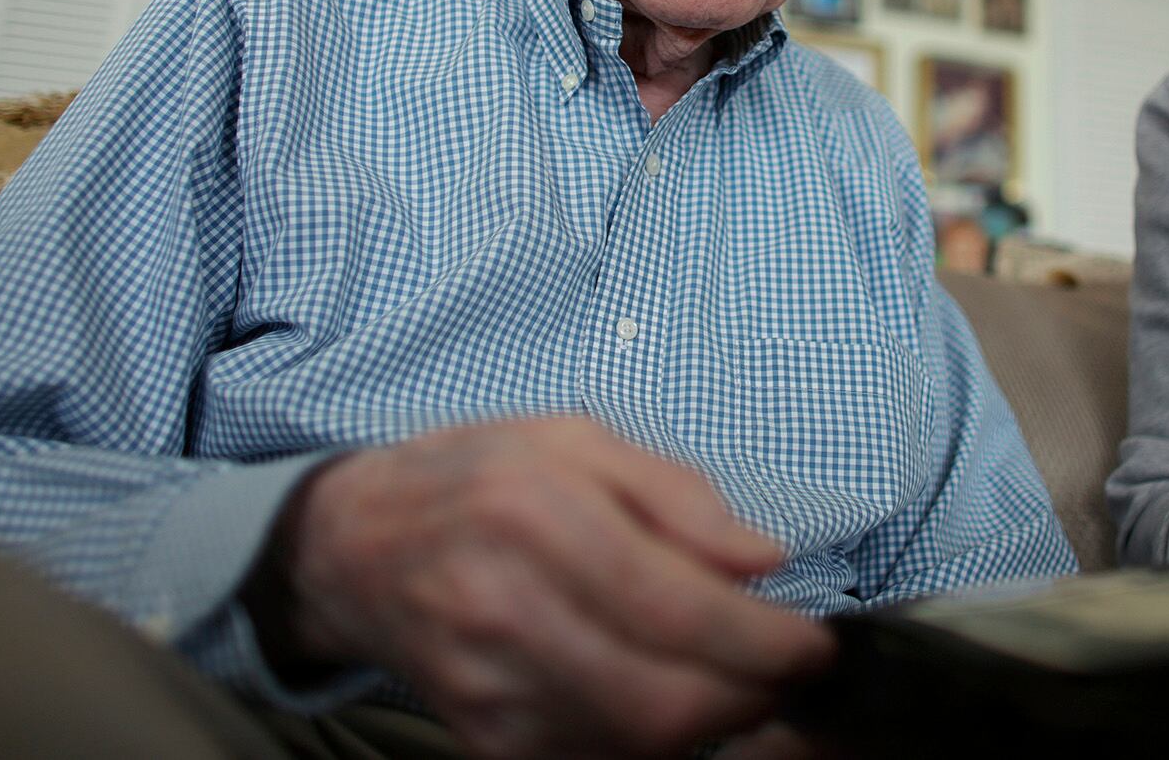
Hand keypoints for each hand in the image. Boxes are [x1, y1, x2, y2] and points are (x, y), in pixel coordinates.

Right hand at [263, 417, 833, 757]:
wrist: (354, 547)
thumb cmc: (476, 479)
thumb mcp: (574, 440)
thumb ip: (676, 495)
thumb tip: (763, 559)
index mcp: (533, 513)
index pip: (674, 606)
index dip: (764, 641)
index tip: (815, 646)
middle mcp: (503, 608)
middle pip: (663, 700)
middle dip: (752, 696)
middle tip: (787, 668)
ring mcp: (487, 688)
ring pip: (636, 745)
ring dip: (712, 722)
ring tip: (733, 673)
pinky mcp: (483, 740)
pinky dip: (654, 739)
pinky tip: (668, 690)